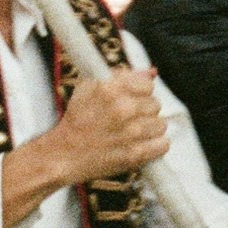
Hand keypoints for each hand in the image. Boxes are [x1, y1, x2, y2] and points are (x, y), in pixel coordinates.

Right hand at [40, 66, 170, 185]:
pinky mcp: (134, 155)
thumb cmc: (76, 120)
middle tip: (129, 119)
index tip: (132, 100)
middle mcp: (122, 108)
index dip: (140, 93)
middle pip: (155, 104)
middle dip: (144, 111)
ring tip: (133, 133)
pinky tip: (141, 145)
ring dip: (150, 129)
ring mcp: (130, 133)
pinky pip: (163, 144)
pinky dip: (155, 146)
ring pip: (161, 125)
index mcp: (110, 89)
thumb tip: (151, 72)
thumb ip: (121, 77)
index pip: (148, 85)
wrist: (64, 154)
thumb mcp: (89, 88)